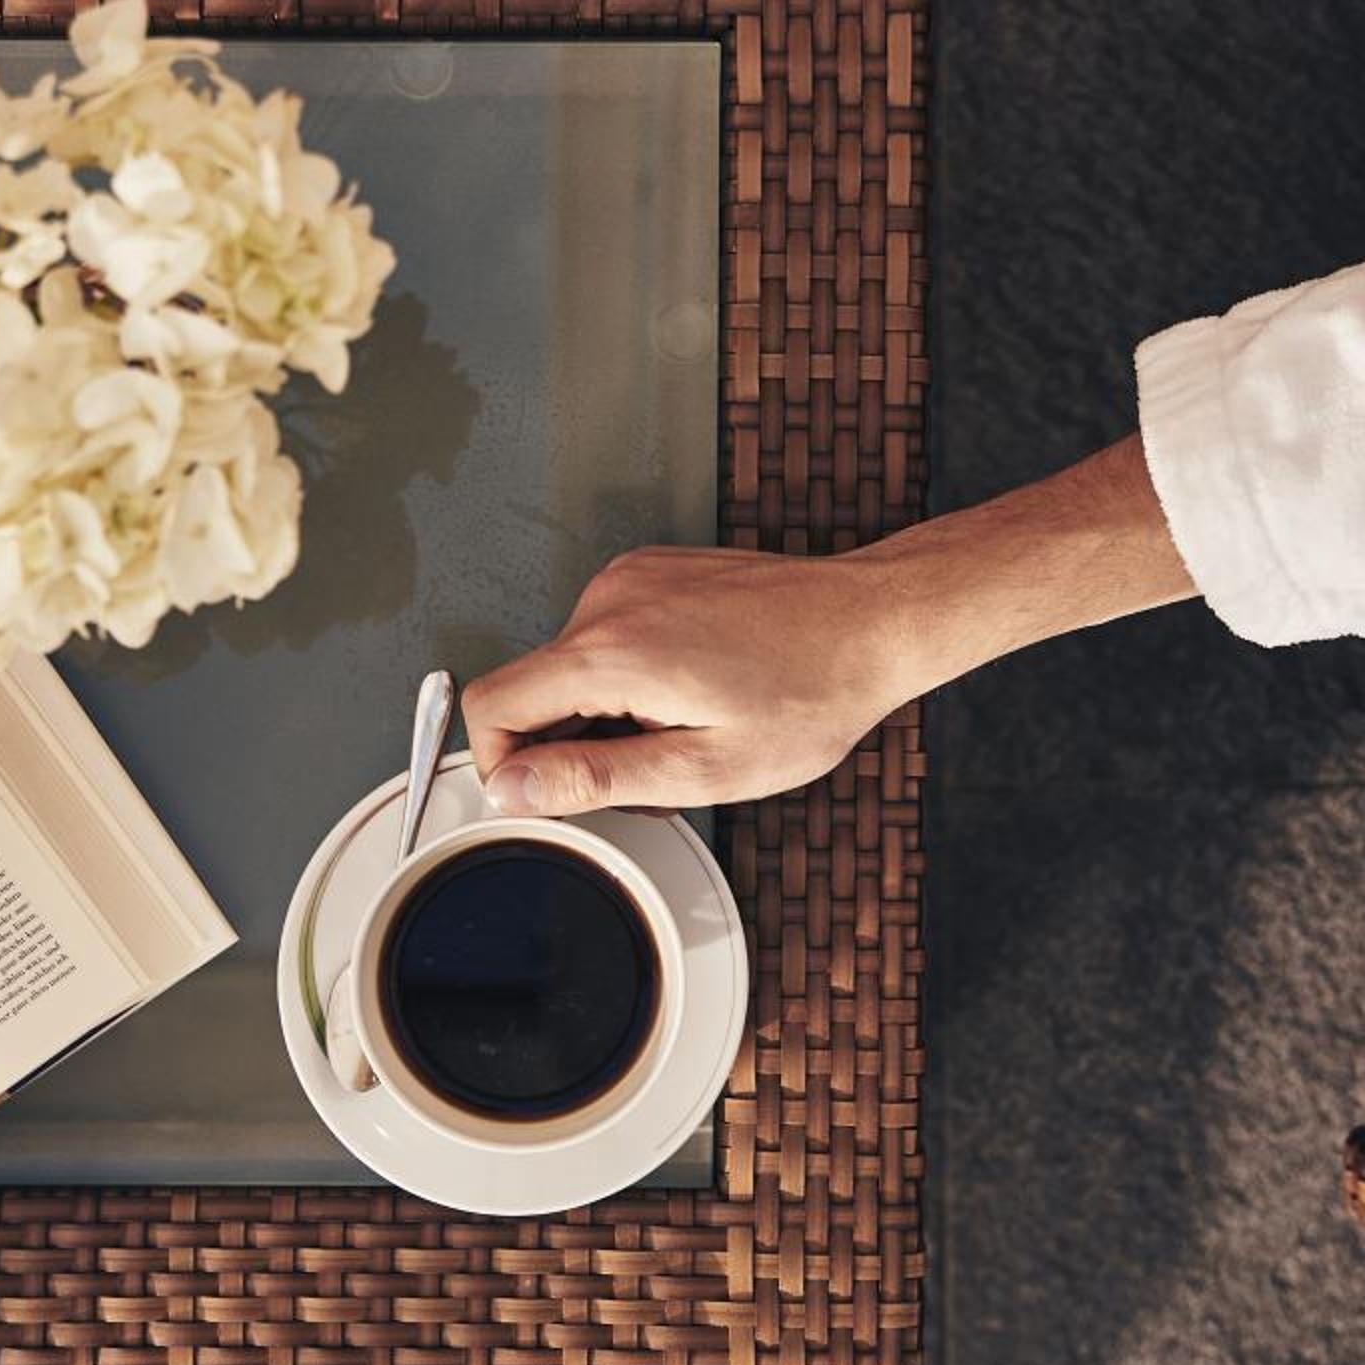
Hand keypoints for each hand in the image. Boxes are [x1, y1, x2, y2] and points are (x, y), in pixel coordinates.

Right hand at [459, 437, 1202, 816]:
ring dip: (608, 713)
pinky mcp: (653, 571)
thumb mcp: (703, 769)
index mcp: (612, 651)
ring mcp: (631, 577)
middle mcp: (609, 600)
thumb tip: (511, 789)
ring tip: (687, 728)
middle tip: (651, 772)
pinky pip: (607, 636)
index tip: (543, 794)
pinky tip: (695, 691)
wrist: (874, 623)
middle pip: (532, 688)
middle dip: (571, 744)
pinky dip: (632, 677)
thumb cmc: (811, 696)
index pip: (489, 705)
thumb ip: (595, 779)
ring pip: (572, 667)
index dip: (498, 764)